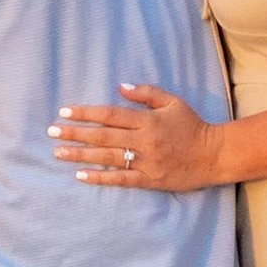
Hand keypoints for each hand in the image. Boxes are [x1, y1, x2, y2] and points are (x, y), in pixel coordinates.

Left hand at [48, 84, 228, 192]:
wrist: (215, 155)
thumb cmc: (193, 126)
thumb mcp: (173, 102)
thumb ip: (146, 93)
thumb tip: (120, 87)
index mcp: (148, 120)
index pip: (110, 115)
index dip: (85, 113)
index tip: (64, 112)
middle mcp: (144, 141)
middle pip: (103, 136)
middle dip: (75, 134)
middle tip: (51, 132)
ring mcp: (146, 162)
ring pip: (107, 158)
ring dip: (80, 155)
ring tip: (58, 152)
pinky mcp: (150, 180)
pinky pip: (121, 179)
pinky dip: (100, 178)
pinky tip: (81, 175)